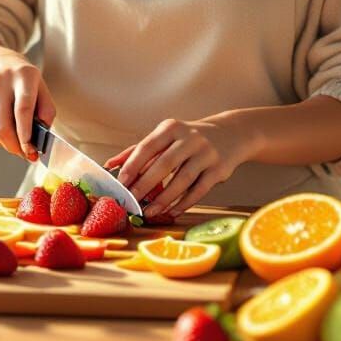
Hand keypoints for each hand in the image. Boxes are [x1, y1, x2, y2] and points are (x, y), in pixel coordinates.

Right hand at [0, 51, 55, 161]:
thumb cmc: (25, 83)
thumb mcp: (41, 89)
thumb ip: (46, 112)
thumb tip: (40, 139)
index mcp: (23, 75)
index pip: (23, 108)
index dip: (26, 133)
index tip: (30, 151)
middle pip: (3, 127)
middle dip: (16, 147)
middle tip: (27, 154)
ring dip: (8, 143)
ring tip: (17, 138)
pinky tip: (3, 123)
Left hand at [103, 117, 249, 218]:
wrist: (230, 134)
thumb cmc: (188, 138)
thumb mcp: (165, 137)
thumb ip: (137, 150)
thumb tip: (109, 165)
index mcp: (171, 128)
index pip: (148, 146)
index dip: (134, 165)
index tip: (122, 183)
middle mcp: (190, 138)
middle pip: (165, 164)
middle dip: (146, 185)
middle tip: (132, 202)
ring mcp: (206, 154)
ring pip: (183, 180)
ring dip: (164, 199)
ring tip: (150, 212)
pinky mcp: (219, 170)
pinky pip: (199, 190)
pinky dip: (184, 203)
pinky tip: (171, 211)